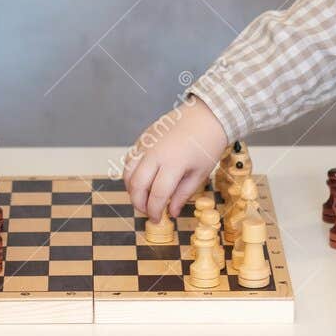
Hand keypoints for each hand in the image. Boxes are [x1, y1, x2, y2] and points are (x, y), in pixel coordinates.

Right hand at [123, 97, 228, 220]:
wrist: (207, 115)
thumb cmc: (208, 145)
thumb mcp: (200, 174)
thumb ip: (183, 194)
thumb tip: (171, 212)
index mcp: (173, 164)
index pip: (156, 195)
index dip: (154, 211)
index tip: (156, 220)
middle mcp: (155, 153)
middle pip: (136, 185)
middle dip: (139, 204)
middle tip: (148, 212)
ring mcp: (147, 143)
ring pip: (128, 172)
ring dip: (132, 189)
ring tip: (143, 198)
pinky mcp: (144, 137)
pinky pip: (130, 158)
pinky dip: (131, 172)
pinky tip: (142, 180)